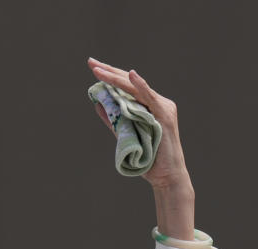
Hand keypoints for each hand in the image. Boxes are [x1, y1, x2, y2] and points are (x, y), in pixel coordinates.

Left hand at [87, 57, 189, 191]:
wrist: (166, 177)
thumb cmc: (148, 158)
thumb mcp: (126, 135)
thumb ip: (114, 119)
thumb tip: (97, 103)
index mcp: (149, 106)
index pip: (127, 86)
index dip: (110, 75)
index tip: (93, 66)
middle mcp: (158, 103)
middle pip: (130, 83)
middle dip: (109, 72)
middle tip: (91, 62)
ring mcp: (163, 108)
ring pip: (136, 89)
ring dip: (116, 78)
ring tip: (98, 71)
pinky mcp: (165, 117)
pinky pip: (151, 99)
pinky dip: (141, 86)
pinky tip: (131, 76)